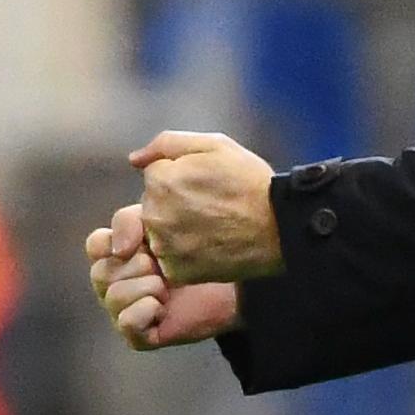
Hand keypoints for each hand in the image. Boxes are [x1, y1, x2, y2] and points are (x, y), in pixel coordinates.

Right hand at [86, 203, 238, 349]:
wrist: (234, 286)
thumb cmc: (198, 253)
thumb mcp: (162, 224)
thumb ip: (129, 221)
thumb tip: (119, 249)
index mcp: (116, 256)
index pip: (95, 245)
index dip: (117, 242)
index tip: (146, 243)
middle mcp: (113, 285)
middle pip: (102, 272)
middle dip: (140, 266)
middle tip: (165, 268)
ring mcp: (123, 312)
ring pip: (114, 296)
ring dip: (148, 287)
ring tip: (169, 288)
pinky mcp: (138, 336)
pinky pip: (127, 321)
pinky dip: (147, 310)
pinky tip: (164, 307)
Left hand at [130, 131, 282, 285]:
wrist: (278, 228)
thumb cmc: (250, 182)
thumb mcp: (215, 145)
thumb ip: (168, 143)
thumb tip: (135, 159)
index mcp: (160, 180)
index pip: (155, 175)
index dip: (180, 176)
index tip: (205, 184)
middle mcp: (155, 214)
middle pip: (153, 204)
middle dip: (174, 202)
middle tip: (210, 206)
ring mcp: (164, 246)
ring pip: (159, 232)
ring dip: (176, 229)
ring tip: (211, 226)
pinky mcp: (176, 271)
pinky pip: (169, 258)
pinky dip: (184, 253)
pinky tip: (209, 244)